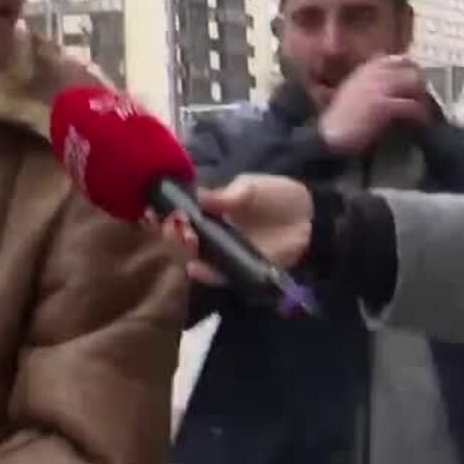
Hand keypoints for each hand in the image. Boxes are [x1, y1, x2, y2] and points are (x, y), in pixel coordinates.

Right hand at [154, 174, 314, 287]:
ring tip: (183, 245)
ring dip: (185, 255)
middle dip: (171, 236)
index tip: (151, 214)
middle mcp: (214, 235)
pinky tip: (196, 268)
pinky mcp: (241, 270)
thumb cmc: (278, 196)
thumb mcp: (251, 188)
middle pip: (183, 240)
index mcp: (212, 212)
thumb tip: (198, 196)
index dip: (165, 216)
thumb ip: (226, 195)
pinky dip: (207, 274)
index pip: (181, 216)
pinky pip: (220, 276)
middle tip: (169, 229)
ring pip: (197, 259)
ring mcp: (226, 254)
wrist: (311, 216)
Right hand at [316, 55, 433, 155]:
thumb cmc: (341, 119)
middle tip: (425, 100)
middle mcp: (373, 73)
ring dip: (424, 100)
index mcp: (366, 69)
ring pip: (415, 85)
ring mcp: (378, 88)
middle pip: (412, 70)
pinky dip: (420, 115)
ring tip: (426, 112)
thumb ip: (371, 83)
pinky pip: (411, 105)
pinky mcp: (383, 105)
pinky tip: (421, 123)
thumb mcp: (354, 92)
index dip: (413, 69)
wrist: (330, 136)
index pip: (399, 59)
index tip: (418, 81)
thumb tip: (396, 85)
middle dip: (422, 85)